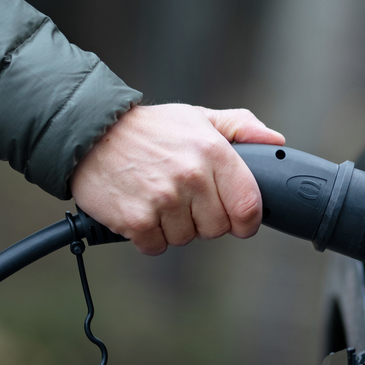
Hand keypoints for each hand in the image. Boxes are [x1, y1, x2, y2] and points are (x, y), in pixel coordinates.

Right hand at [71, 104, 284, 254]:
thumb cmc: (149, 129)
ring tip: (158, 198)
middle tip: (184, 199)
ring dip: (174, 227)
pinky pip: (156, 247)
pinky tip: (140, 209)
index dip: (247, 221)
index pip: (248, 205)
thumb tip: (275, 141)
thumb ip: (240, 127)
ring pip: (186, 239)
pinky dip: (148, 236)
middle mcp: (191, 176)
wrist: (89, 133)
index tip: (238, 220)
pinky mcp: (136, 220)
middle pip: (218, 228)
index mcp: (213, 151)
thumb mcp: (198, 118)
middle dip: (204, 220)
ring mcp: (163, 200)